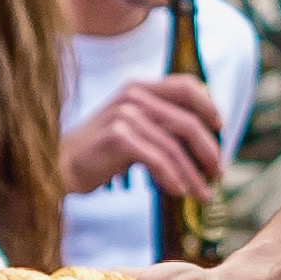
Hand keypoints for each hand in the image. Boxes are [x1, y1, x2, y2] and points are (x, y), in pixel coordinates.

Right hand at [61, 77, 228, 198]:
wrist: (59, 163)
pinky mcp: (117, 137)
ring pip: (174, 146)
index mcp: (139, 87)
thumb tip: (202, 142)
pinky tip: (179, 192)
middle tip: (218, 173)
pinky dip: (172, 177)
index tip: (220, 128)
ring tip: (202, 193)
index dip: (208, 105)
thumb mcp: (130, 126)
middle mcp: (133, 96)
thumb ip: (159, 123)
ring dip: (193, 174)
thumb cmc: (100, 151)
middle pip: (187, 122)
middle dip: (208, 150)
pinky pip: (156, 159)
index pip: (185, 85)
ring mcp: (124, 115)